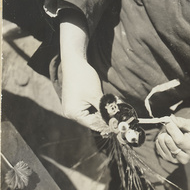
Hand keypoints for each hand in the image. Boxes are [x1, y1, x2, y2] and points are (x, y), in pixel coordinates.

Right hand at [59, 11, 107, 132]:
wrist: (74, 62)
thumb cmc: (83, 77)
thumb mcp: (96, 96)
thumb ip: (104, 110)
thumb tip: (114, 120)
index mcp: (73, 113)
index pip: (93, 124)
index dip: (107, 125)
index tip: (119, 126)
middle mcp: (70, 113)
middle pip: (91, 121)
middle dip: (105, 119)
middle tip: (118, 119)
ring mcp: (72, 108)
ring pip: (91, 116)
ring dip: (102, 114)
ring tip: (113, 111)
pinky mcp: (75, 103)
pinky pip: (88, 110)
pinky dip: (97, 108)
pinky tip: (105, 106)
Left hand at [155, 115, 189, 163]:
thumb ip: (181, 122)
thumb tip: (170, 119)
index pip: (178, 140)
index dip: (172, 129)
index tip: (168, 120)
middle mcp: (184, 158)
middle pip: (168, 141)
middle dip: (168, 130)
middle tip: (173, 127)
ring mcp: (174, 160)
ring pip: (161, 142)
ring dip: (164, 133)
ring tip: (171, 133)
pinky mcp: (166, 158)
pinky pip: (157, 144)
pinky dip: (161, 138)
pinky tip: (168, 138)